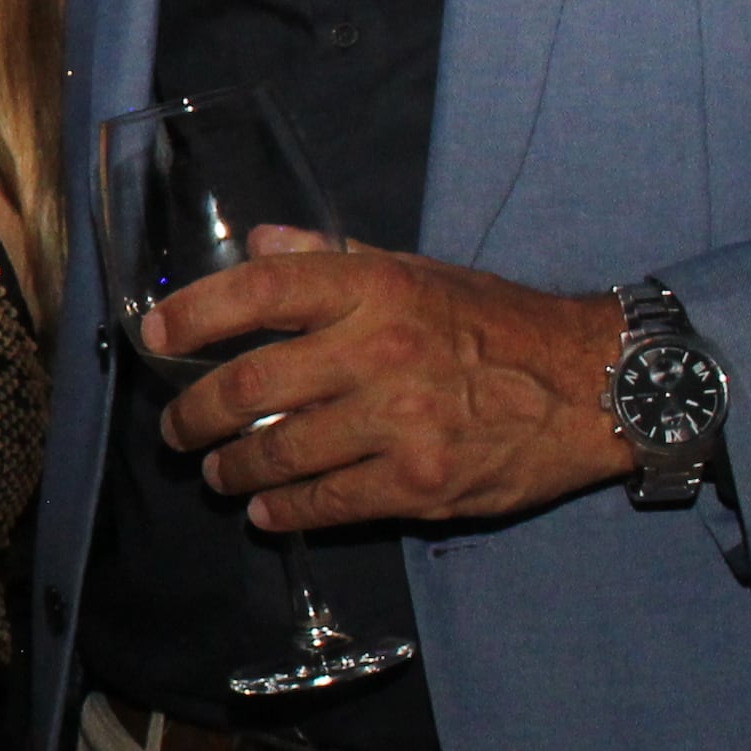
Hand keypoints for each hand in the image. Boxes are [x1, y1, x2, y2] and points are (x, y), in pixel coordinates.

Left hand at [150, 228, 630, 529]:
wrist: (595, 384)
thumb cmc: (498, 323)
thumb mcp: (419, 271)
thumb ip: (335, 258)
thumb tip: (262, 240)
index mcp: (375, 288)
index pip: (259, 289)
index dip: (194, 313)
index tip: (156, 334)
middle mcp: (378, 351)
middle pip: (249, 385)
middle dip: (195, 416)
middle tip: (177, 431)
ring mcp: (398, 422)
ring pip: (278, 454)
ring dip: (232, 469)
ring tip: (219, 473)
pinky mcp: (419, 483)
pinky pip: (326, 503)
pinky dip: (284, 510)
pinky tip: (267, 509)